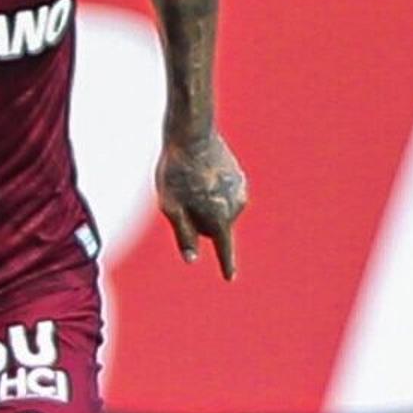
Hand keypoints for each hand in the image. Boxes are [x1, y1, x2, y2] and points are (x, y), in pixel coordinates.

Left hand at [159, 132, 249, 277]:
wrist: (193, 134)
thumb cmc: (176, 171)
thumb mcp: (171, 207)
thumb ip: (183, 235)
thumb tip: (191, 259)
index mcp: (219, 217)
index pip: (223, 247)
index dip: (226, 264)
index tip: (229, 277)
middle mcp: (236, 206)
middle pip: (215, 226)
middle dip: (200, 220)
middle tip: (182, 195)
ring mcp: (241, 190)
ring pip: (221, 210)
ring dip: (206, 203)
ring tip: (191, 180)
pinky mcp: (240, 177)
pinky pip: (225, 194)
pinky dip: (214, 190)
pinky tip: (202, 172)